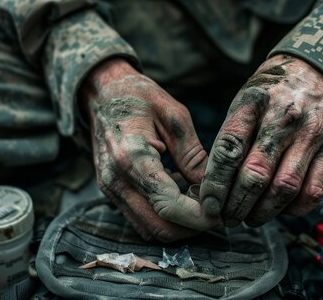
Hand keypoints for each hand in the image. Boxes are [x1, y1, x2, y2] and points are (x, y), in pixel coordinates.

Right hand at [81, 58, 218, 241]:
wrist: (101, 93)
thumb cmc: (138, 97)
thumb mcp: (174, 114)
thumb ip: (192, 154)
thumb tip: (211, 187)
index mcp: (131, 157)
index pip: (167, 203)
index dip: (198, 215)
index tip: (220, 211)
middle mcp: (116, 180)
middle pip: (159, 227)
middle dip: (191, 227)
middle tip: (215, 211)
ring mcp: (110, 189)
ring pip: (149, 229)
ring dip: (178, 225)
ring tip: (198, 202)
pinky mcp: (111, 192)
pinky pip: (140, 218)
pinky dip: (163, 216)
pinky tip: (179, 194)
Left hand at [200, 55, 322, 225]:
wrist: (319, 71)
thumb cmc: (272, 94)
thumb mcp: (245, 102)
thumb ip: (231, 139)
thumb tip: (212, 186)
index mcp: (254, 102)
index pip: (228, 149)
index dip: (215, 183)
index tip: (208, 204)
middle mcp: (284, 117)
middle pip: (255, 174)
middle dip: (237, 205)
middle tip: (228, 218)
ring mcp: (312, 132)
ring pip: (284, 188)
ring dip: (263, 212)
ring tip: (250, 218)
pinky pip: (314, 191)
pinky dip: (294, 209)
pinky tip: (280, 210)